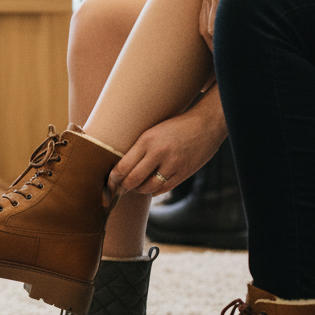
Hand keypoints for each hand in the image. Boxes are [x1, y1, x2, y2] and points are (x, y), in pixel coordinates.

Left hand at [108, 94, 226, 197]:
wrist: (206, 123)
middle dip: (123, 188)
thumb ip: (139, 149)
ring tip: (135, 188)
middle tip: (118, 191)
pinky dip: (155, 191)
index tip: (108, 183)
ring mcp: (173, 164)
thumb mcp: (152, 132)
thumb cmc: (175, 126)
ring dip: (139, 190)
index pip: (123, 166)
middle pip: (133, 179)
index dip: (113, 179)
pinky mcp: (184, 172)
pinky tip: (151, 188)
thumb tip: (121, 169)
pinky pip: (164, 188)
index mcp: (146, 140)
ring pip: (148, 187)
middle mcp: (159, 152)